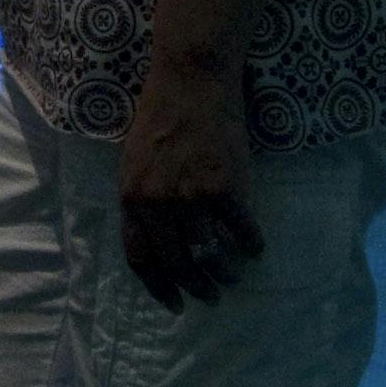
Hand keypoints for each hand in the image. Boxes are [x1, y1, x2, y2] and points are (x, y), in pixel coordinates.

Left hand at [117, 48, 263, 306]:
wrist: (189, 81)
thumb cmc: (161, 118)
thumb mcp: (135, 161)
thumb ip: (144, 199)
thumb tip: (162, 241)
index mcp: (130, 196)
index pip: (139, 257)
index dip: (158, 286)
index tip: (174, 304)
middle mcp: (156, 202)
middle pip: (176, 263)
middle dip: (196, 287)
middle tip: (211, 296)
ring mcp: (190, 196)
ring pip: (210, 254)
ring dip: (225, 272)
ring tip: (233, 275)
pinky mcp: (224, 187)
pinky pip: (241, 230)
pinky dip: (251, 244)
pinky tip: (255, 247)